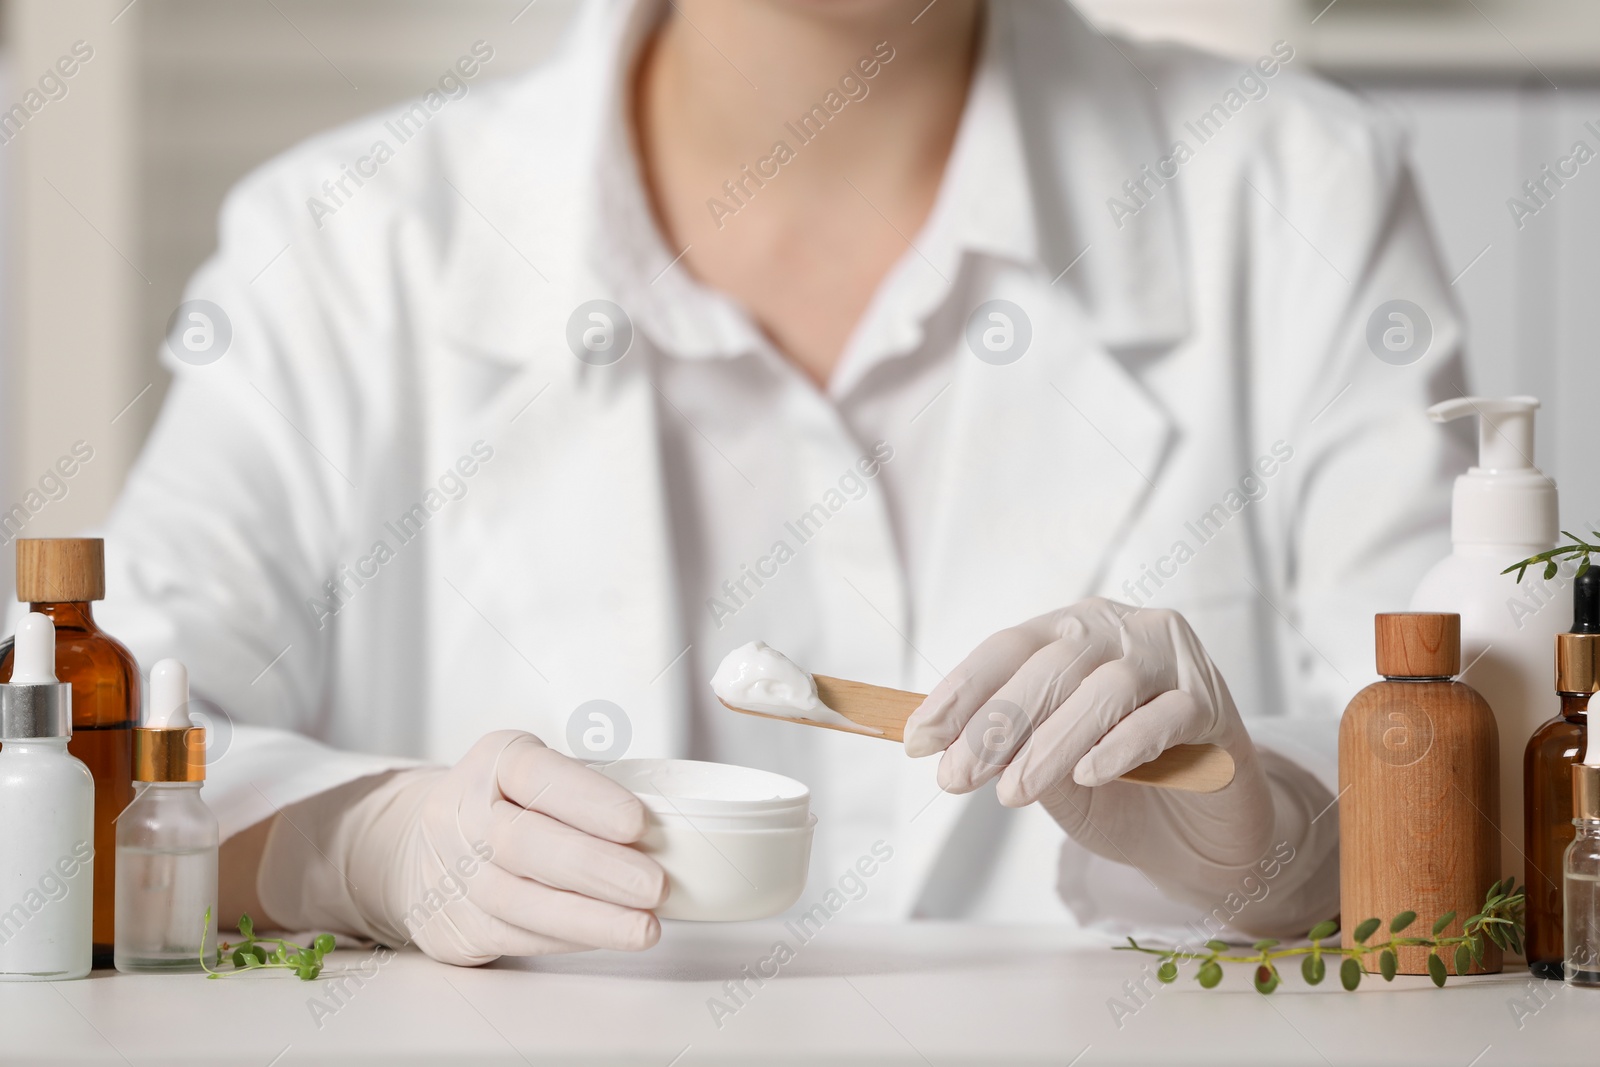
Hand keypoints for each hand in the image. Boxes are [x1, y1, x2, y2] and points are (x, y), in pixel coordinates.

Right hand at [257, 731, 666, 965]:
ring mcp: (454, 873)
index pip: (537, 774)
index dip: (588, 799)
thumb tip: (672, 827)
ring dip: (591, 919)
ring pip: (521, 901)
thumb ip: (586, 792)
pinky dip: (570, 938)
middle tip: (655, 885)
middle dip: (598, 867)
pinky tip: (608, 935)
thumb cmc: (502, 805)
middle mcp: (464, 814)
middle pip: (526, 843)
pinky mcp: (457, 924)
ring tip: (645, 927)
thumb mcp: (533, 774)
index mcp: (493, 762)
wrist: (416, 848)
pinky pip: (518, 935)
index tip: (638, 822)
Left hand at [903, 599, 1275, 894]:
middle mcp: (1123, 631)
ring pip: (1103, 690)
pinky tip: (1087, 775)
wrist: (1204, 832)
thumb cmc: (1121, 790)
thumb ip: (1013, 748)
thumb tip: (942, 744)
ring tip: (1012, 793)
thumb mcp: (1051, 770)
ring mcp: (1173, 662)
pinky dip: (1121, 745)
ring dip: (1050, 743)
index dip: (961, 692)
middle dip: (995, 724)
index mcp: (1075, 631)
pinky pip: (1164, 717)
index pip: (1008, 648)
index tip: (918, 739)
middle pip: (1051, 665)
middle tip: (955, 778)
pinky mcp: (1214, 704)